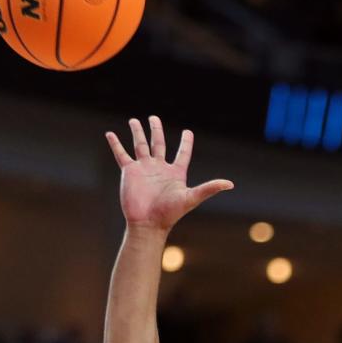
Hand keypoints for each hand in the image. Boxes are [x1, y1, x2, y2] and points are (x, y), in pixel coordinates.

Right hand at [105, 115, 233, 231]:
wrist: (148, 224)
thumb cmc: (169, 213)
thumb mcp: (191, 198)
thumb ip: (209, 188)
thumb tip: (231, 184)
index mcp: (175, 172)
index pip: (183, 153)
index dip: (186, 143)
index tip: (188, 132)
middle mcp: (159, 168)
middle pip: (159, 143)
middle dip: (156, 130)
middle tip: (154, 118)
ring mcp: (143, 169)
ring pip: (140, 145)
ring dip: (137, 132)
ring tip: (134, 120)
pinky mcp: (129, 172)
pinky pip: (121, 155)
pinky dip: (116, 144)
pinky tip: (110, 134)